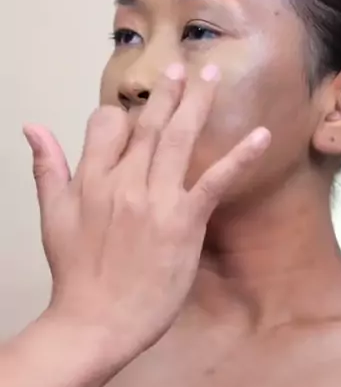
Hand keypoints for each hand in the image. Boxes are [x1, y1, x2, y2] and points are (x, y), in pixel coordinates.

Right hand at [23, 63, 270, 365]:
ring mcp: (155, 199)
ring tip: (210, 74)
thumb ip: (46, 168)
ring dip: (197, 102)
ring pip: (179, 138)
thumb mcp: (51, 217)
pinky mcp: (184, 221)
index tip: (135, 111)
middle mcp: (124, 181)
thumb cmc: (76, 275)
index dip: (122, 114)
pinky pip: (215, 180)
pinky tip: (261, 135)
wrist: (94, 322)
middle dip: (168, 90)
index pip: (107, 124)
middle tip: (184, 65)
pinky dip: (239, 156)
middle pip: (148, 123)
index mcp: (91, 179)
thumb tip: (33, 127)